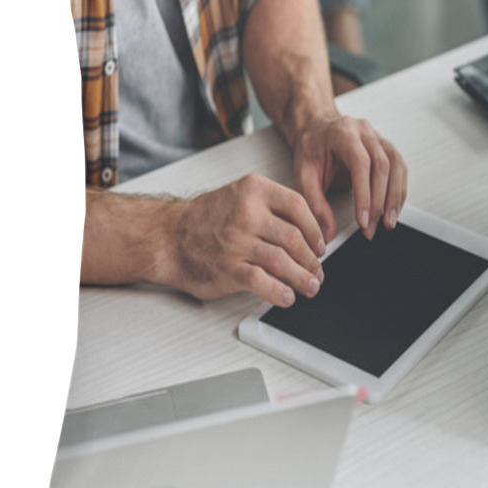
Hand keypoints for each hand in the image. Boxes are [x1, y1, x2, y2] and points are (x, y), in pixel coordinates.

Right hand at [167, 174, 325, 303]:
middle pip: (294, 238)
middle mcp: (246, 213)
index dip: (315, 229)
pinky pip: (262, 282)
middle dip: (311, 260)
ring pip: (283, 261)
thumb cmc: (206, 219)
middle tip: (317, 271)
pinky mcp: (227, 268)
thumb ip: (272, 208)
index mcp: (254, 190)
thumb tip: (309, 233)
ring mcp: (236, 241)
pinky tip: (286, 297)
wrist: (167, 236)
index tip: (320, 245)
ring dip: (302, 278)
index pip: (298, 207)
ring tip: (309, 286)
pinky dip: (279, 292)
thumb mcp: (240, 196)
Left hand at [292, 115, 407, 242]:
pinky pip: (400, 168)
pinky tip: (394, 207)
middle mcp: (363, 131)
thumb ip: (315, 204)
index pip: (360, 163)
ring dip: (395, 197)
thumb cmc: (311, 150)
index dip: (365, 194)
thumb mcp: (303, 176)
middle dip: (379, 202)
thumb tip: (328, 233)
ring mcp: (378, 137)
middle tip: (371, 227)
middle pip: (382, 165)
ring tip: (388, 222)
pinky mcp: (386, 147)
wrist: (317, 131)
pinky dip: (399, 190)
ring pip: (396, 166)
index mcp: (342, 133)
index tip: (363, 220)